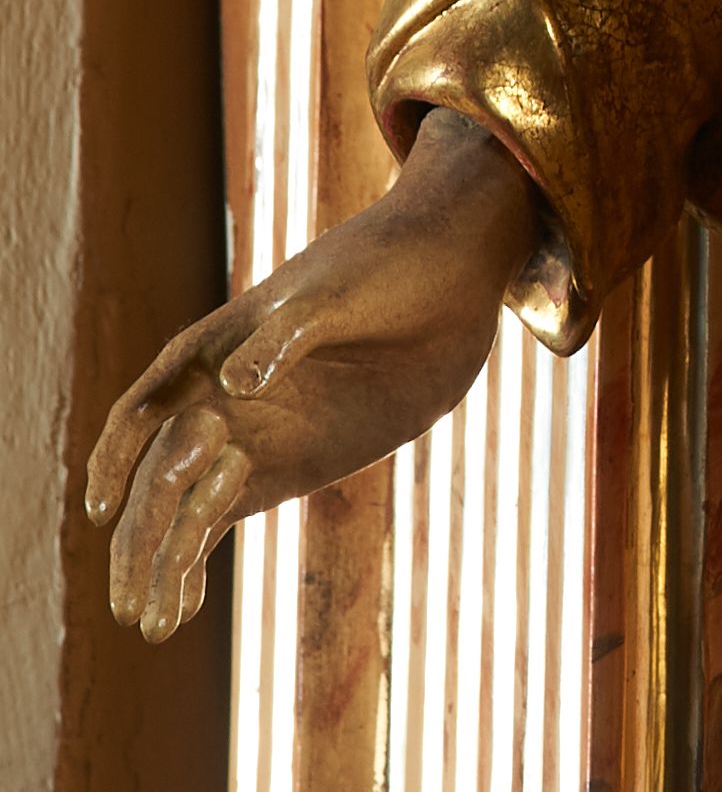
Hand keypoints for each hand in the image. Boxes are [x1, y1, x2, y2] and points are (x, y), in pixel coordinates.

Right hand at [87, 109, 537, 641]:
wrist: (445, 282)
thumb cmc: (382, 269)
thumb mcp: (335, 297)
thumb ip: (284, 339)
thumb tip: (232, 387)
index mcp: (213, 348)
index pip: (145, 409)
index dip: (118, 457)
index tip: (103, 508)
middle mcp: (216, 397)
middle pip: (155, 474)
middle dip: (138, 536)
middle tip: (133, 603)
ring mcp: (247, 435)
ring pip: (181, 507)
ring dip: (162, 562)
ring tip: (156, 624)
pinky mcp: (280, 465)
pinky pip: (218, 518)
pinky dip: (196, 560)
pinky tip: (182, 609)